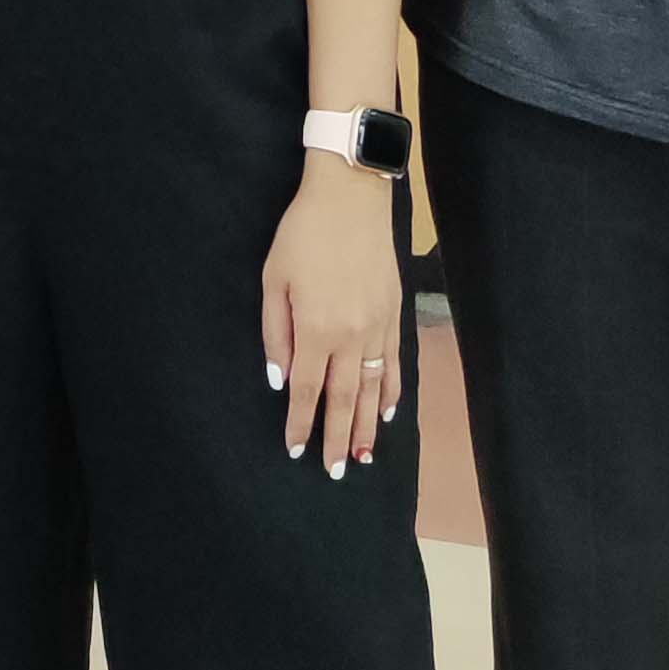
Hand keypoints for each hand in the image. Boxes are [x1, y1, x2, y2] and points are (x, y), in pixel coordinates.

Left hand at [261, 156, 401, 474]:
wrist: (351, 197)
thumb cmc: (303, 234)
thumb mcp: (273, 279)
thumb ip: (276, 332)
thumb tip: (279, 379)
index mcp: (316, 328)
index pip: (306, 390)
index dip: (300, 423)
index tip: (295, 449)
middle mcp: (350, 336)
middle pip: (343, 400)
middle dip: (338, 439)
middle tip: (335, 472)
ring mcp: (378, 327)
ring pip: (373, 389)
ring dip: (368, 426)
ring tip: (364, 458)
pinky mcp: (395, 315)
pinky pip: (394, 364)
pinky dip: (392, 392)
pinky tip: (388, 413)